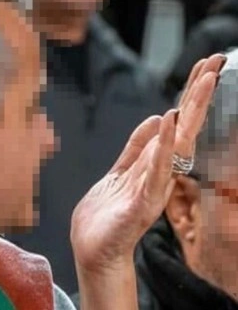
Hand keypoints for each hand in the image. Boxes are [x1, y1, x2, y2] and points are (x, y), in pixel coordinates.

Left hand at [71, 54, 223, 272]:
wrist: (94, 249)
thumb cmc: (108, 215)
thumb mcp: (121, 171)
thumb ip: (137, 147)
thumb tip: (157, 118)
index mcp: (156, 162)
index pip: (178, 122)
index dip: (190, 94)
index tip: (206, 66)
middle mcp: (162, 171)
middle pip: (185, 126)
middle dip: (199, 94)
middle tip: (216, 62)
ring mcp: (155, 185)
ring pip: (178, 142)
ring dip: (189, 110)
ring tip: (204, 80)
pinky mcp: (143, 201)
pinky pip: (155, 169)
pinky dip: (163, 145)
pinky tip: (169, 121)